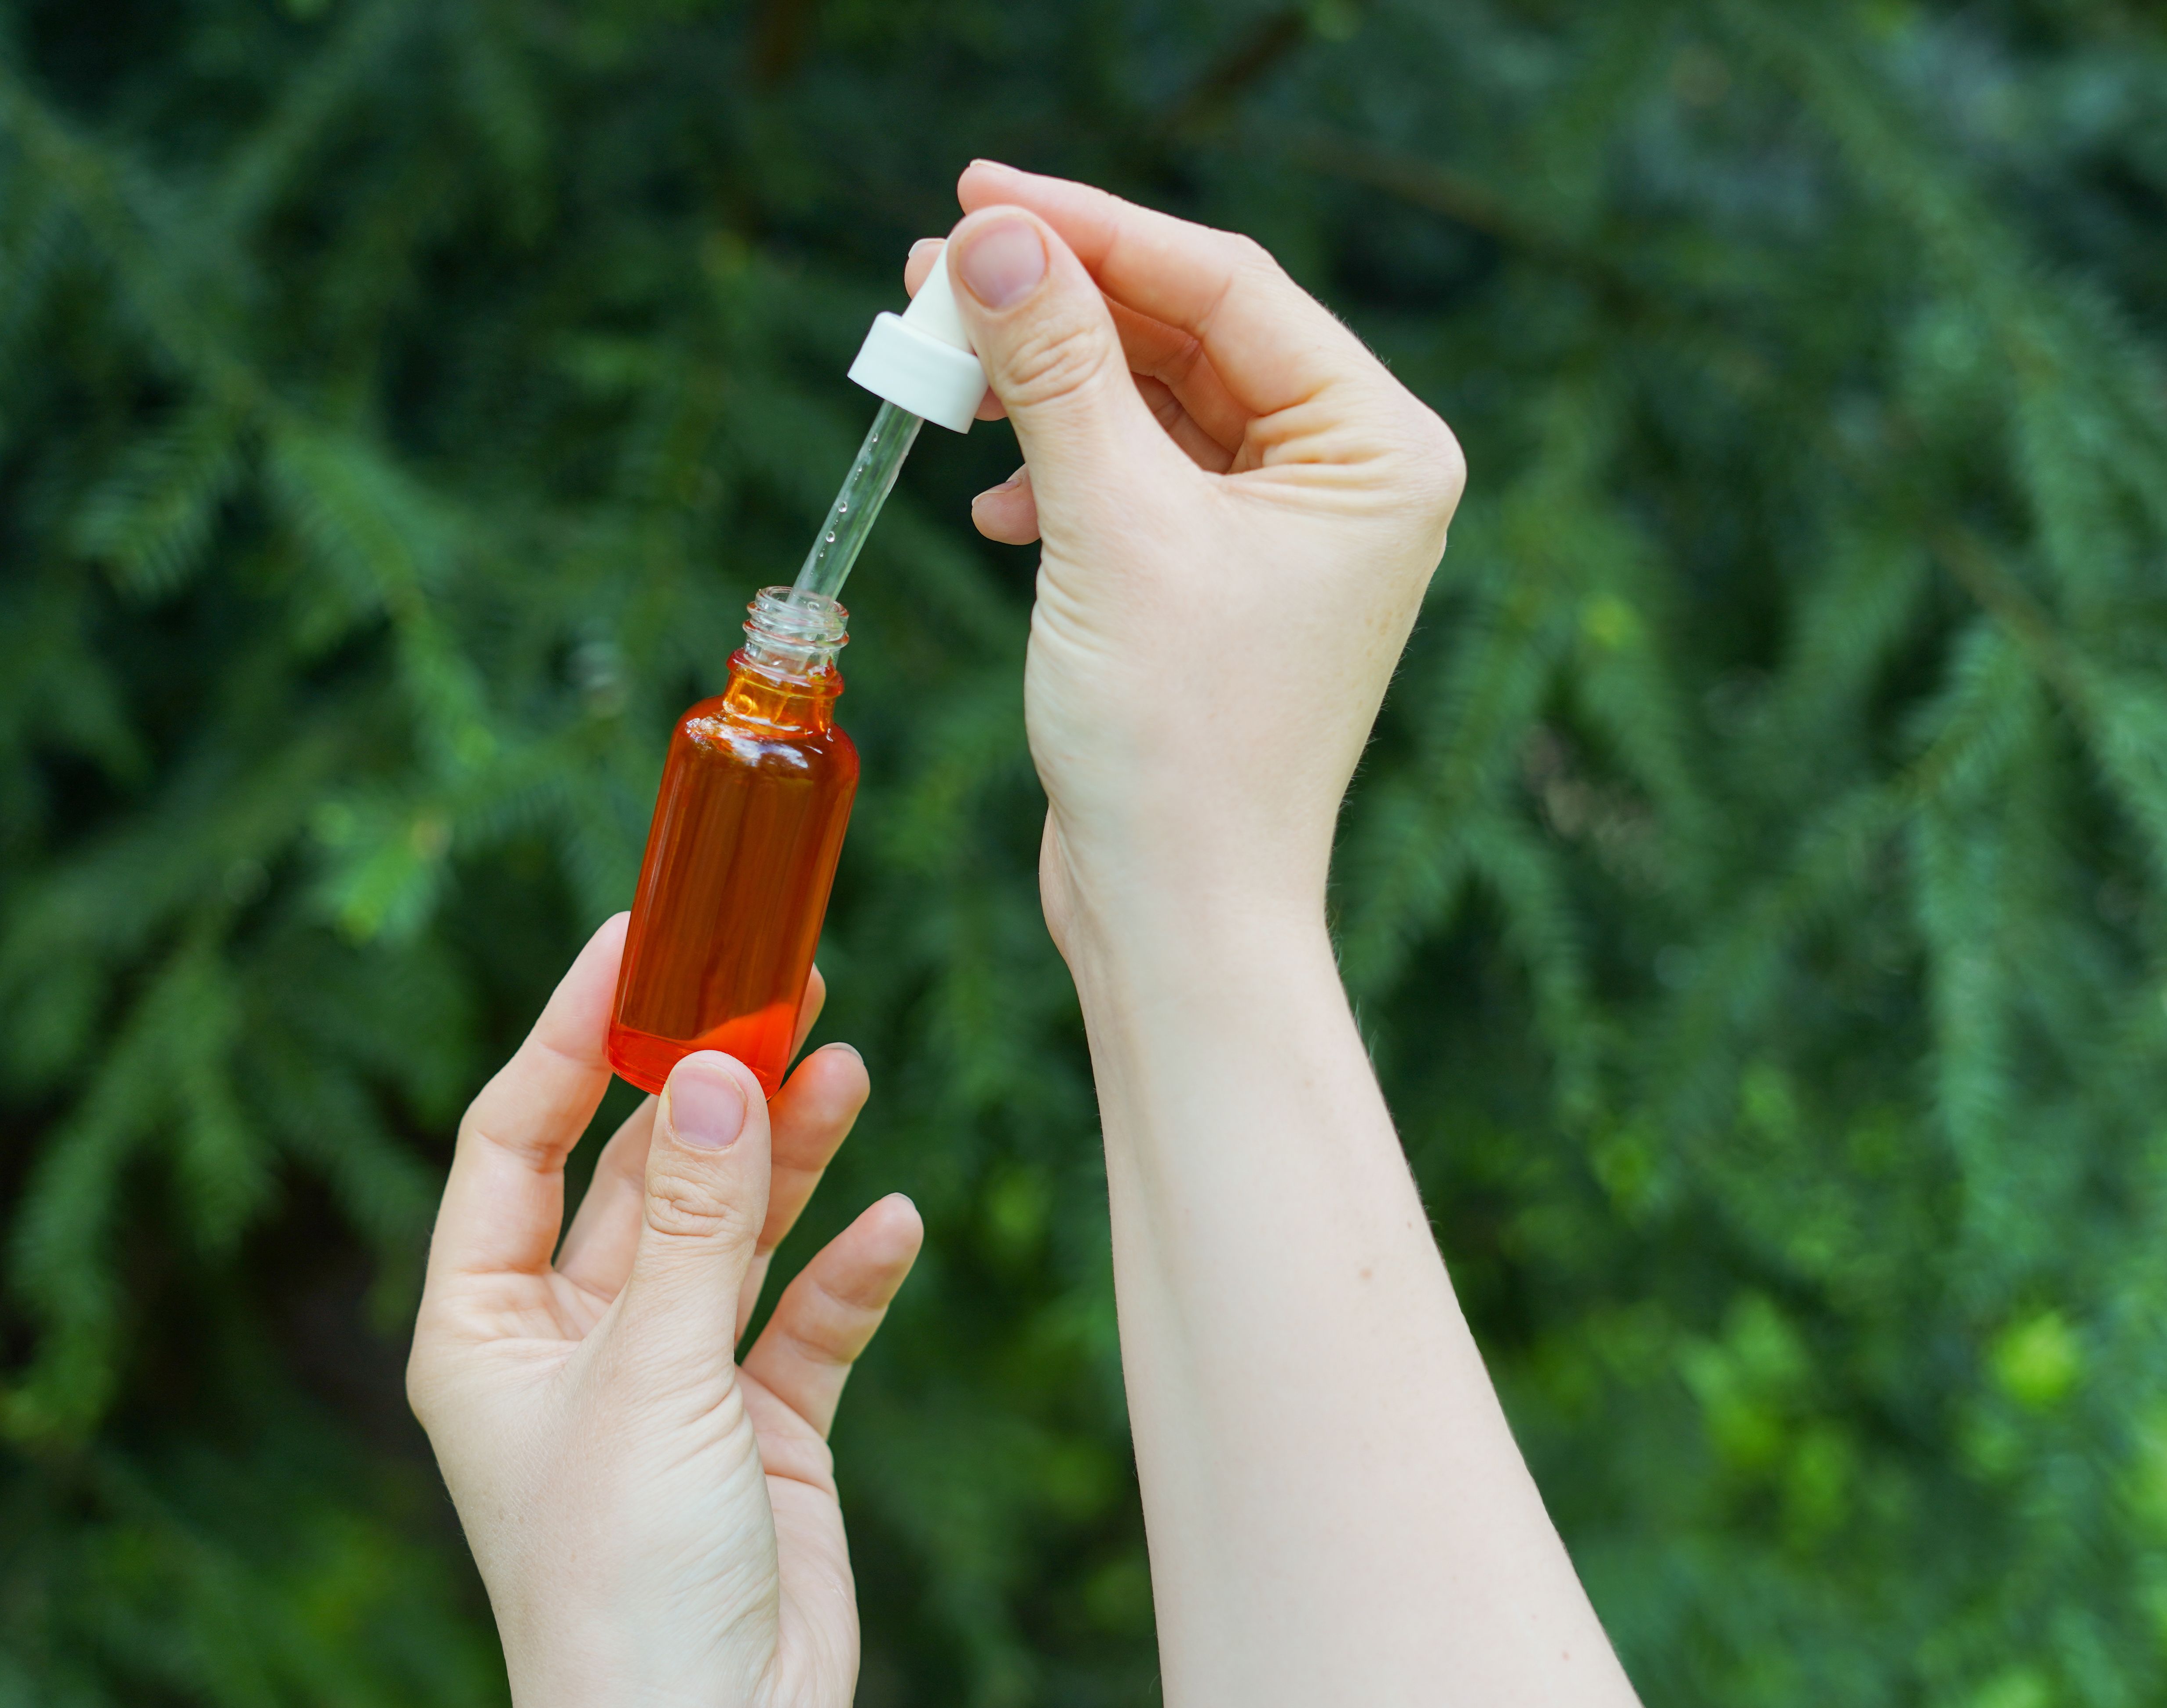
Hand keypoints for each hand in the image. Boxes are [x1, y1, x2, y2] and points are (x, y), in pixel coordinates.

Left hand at [406, 915, 923, 1707]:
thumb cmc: (625, 1584)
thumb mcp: (655, 1378)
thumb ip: (700, 1223)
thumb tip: (724, 1067)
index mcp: (485, 1327)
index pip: (515, 1140)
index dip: (572, 1037)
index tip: (639, 944)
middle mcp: (572, 1343)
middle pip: (643, 1174)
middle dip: (710, 1084)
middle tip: (780, 981)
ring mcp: (672, 1383)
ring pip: (733, 1232)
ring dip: (789, 1153)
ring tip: (845, 1064)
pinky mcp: (762, 1430)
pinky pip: (807, 1322)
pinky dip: (848, 1271)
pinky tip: (893, 1222)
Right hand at [906, 164, 1465, 944]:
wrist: (1177, 916)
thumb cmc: (1177, 742)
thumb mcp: (1109, 529)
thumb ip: (1053, 372)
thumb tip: (990, 238)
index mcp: (1375, 449)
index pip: (1227, 286)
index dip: (1094, 228)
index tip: (976, 190)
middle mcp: (1344, 479)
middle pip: (1185, 335)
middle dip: (1055, 307)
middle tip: (931, 273)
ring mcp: (1280, 534)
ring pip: (1147, 406)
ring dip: (1041, 389)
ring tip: (940, 377)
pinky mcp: (1213, 583)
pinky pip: (1131, 480)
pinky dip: (1056, 474)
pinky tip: (995, 504)